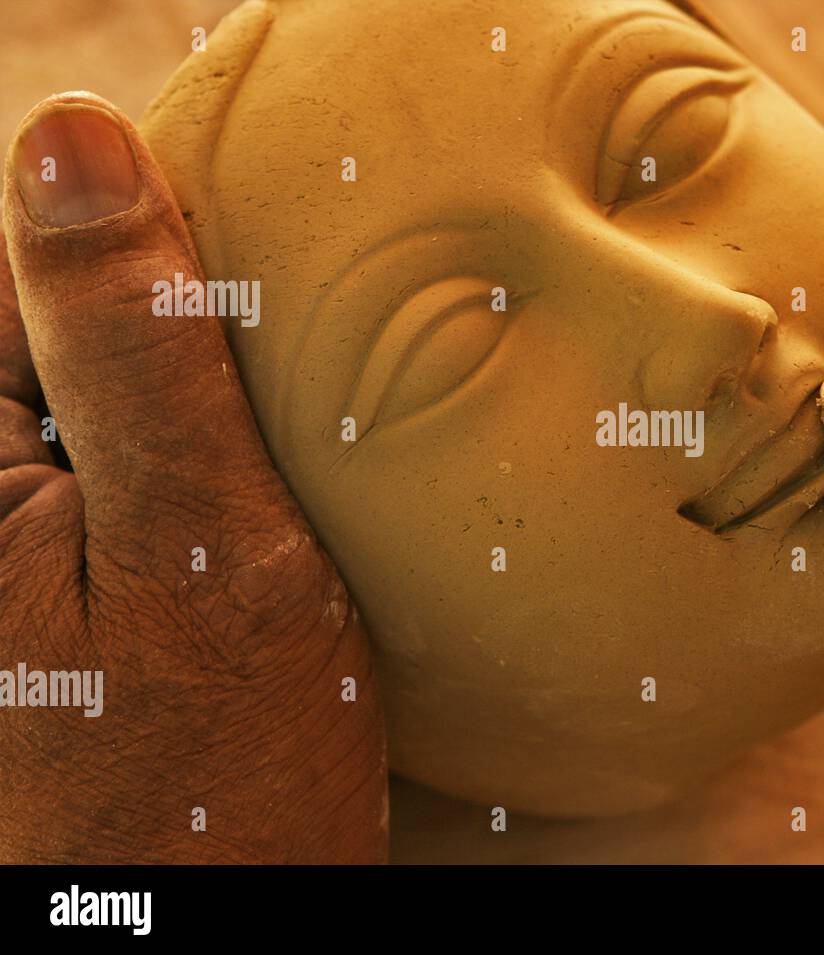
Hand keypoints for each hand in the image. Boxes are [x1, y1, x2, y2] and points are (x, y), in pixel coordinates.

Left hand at [0, 92, 385, 862]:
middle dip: (180, 353)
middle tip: (282, 432)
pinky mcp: (46, 602)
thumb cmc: (209, 789)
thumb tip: (75, 136)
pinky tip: (252, 545)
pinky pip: (118, 484)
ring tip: (272, 505)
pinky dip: (196, 482)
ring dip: (200, 425)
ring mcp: (4, 563)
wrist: (209, 934)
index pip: (21, 273)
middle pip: (59, 342)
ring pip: (99, 413)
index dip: (155, 262)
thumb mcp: (203, 551)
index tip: (265, 311)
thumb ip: (134, 349)